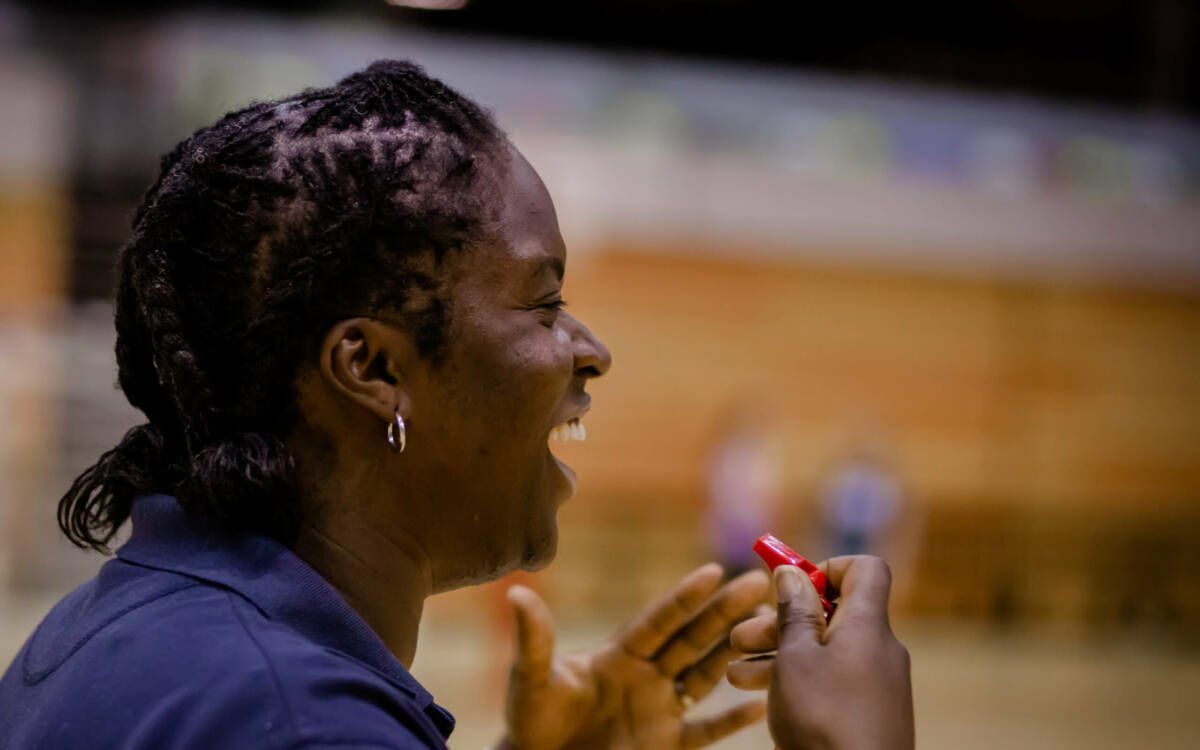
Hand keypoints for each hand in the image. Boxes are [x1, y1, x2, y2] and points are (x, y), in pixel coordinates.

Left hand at [500, 564, 768, 749]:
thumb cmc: (530, 721)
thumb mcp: (531, 679)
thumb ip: (534, 639)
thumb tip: (517, 593)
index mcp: (618, 655)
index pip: (659, 621)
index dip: (685, 598)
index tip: (714, 570)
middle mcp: (645, 676)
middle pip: (692, 638)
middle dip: (726, 610)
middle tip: (760, 581)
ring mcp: (658, 709)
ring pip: (706, 674)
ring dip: (735, 652)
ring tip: (770, 627)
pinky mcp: (665, 744)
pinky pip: (705, 731)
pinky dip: (732, 720)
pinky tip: (761, 704)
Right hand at [727, 556, 913, 749]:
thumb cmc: (824, 720)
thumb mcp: (794, 658)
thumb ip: (792, 612)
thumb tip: (791, 572)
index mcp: (867, 626)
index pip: (864, 570)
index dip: (825, 569)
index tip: (790, 589)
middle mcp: (878, 650)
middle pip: (832, 613)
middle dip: (781, 620)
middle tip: (740, 637)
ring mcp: (876, 685)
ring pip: (824, 652)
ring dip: (778, 655)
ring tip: (735, 673)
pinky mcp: (868, 715)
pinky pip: (832, 683)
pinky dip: (798, 682)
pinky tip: (760, 696)